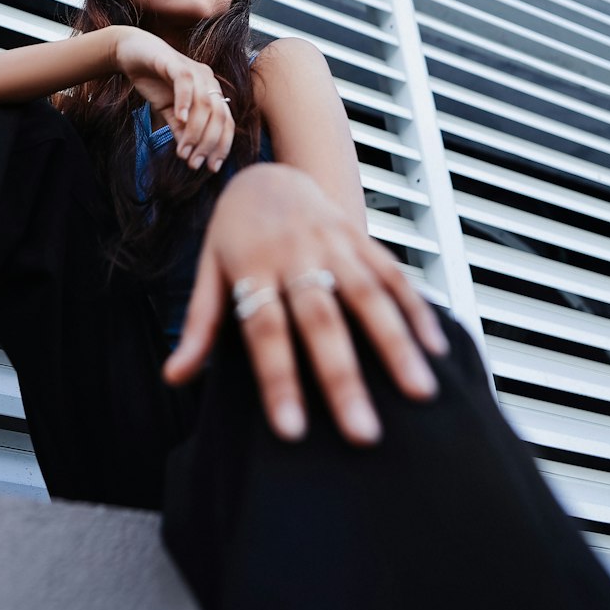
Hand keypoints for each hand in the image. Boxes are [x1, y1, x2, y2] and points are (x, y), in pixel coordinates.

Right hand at [111, 26, 234, 172]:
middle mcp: (207, 80)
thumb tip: (188, 155)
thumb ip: (180, 129)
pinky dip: (184, 102)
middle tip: (195, 163)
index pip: (226, 121)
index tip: (212, 167)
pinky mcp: (174, 62)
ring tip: (184, 151)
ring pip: (204, 104)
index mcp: (210, 91)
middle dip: (209, 143)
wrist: (130, 51)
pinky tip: (178, 119)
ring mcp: (192, 69)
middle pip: (219, 115)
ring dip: (195, 131)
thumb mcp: (168, 110)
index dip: (222, 145)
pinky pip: (185, 83)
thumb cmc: (152, 80)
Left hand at [163, 163, 449, 441]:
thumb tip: (174, 378)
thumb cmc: (234, 235)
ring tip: (421, 393)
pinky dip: (417, 309)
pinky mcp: (362, 237)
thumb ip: (199, 325)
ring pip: (369, 295)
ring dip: (397, 345)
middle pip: (322, 320)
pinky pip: (394, 274)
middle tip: (364, 434)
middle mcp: (295, 253)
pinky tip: (436, 350)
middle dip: (344, 378)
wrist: (267, 175)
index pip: (264, 330)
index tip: (292, 433)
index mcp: (252, 265)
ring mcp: (333, 242)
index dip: (278, 381)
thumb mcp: (207, 272)